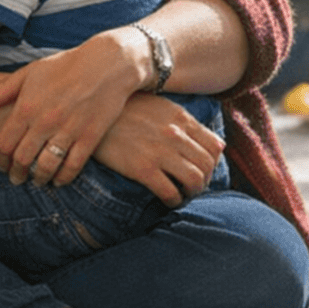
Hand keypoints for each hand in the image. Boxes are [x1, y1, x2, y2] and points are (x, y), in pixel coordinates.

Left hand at [0, 33, 141, 187]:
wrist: (106, 64)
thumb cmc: (65, 66)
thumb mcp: (31, 72)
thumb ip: (4, 89)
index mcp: (27, 106)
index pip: (3, 143)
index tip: (1, 165)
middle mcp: (45, 121)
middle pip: (22, 159)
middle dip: (16, 174)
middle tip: (16, 179)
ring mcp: (68, 131)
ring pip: (46, 167)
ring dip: (38, 179)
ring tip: (37, 181)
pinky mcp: (89, 137)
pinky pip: (72, 167)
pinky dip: (63, 179)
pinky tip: (58, 180)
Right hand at [93, 93, 223, 206]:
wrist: (93, 112)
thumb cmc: (126, 108)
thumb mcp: (160, 106)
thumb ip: (186, 123)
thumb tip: (215, 143)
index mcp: (181, 118)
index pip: (215, 146)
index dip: (214, 163)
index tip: (204, 170)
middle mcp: (175, 135)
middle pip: (207, 166)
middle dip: (205, 181)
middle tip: (194, 186)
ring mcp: (160, 152)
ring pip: (195, 180)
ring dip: (193, 192)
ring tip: (183, 194)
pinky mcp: (142, 168)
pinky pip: (170, 192)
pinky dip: (174, 201)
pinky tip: (168, 199)